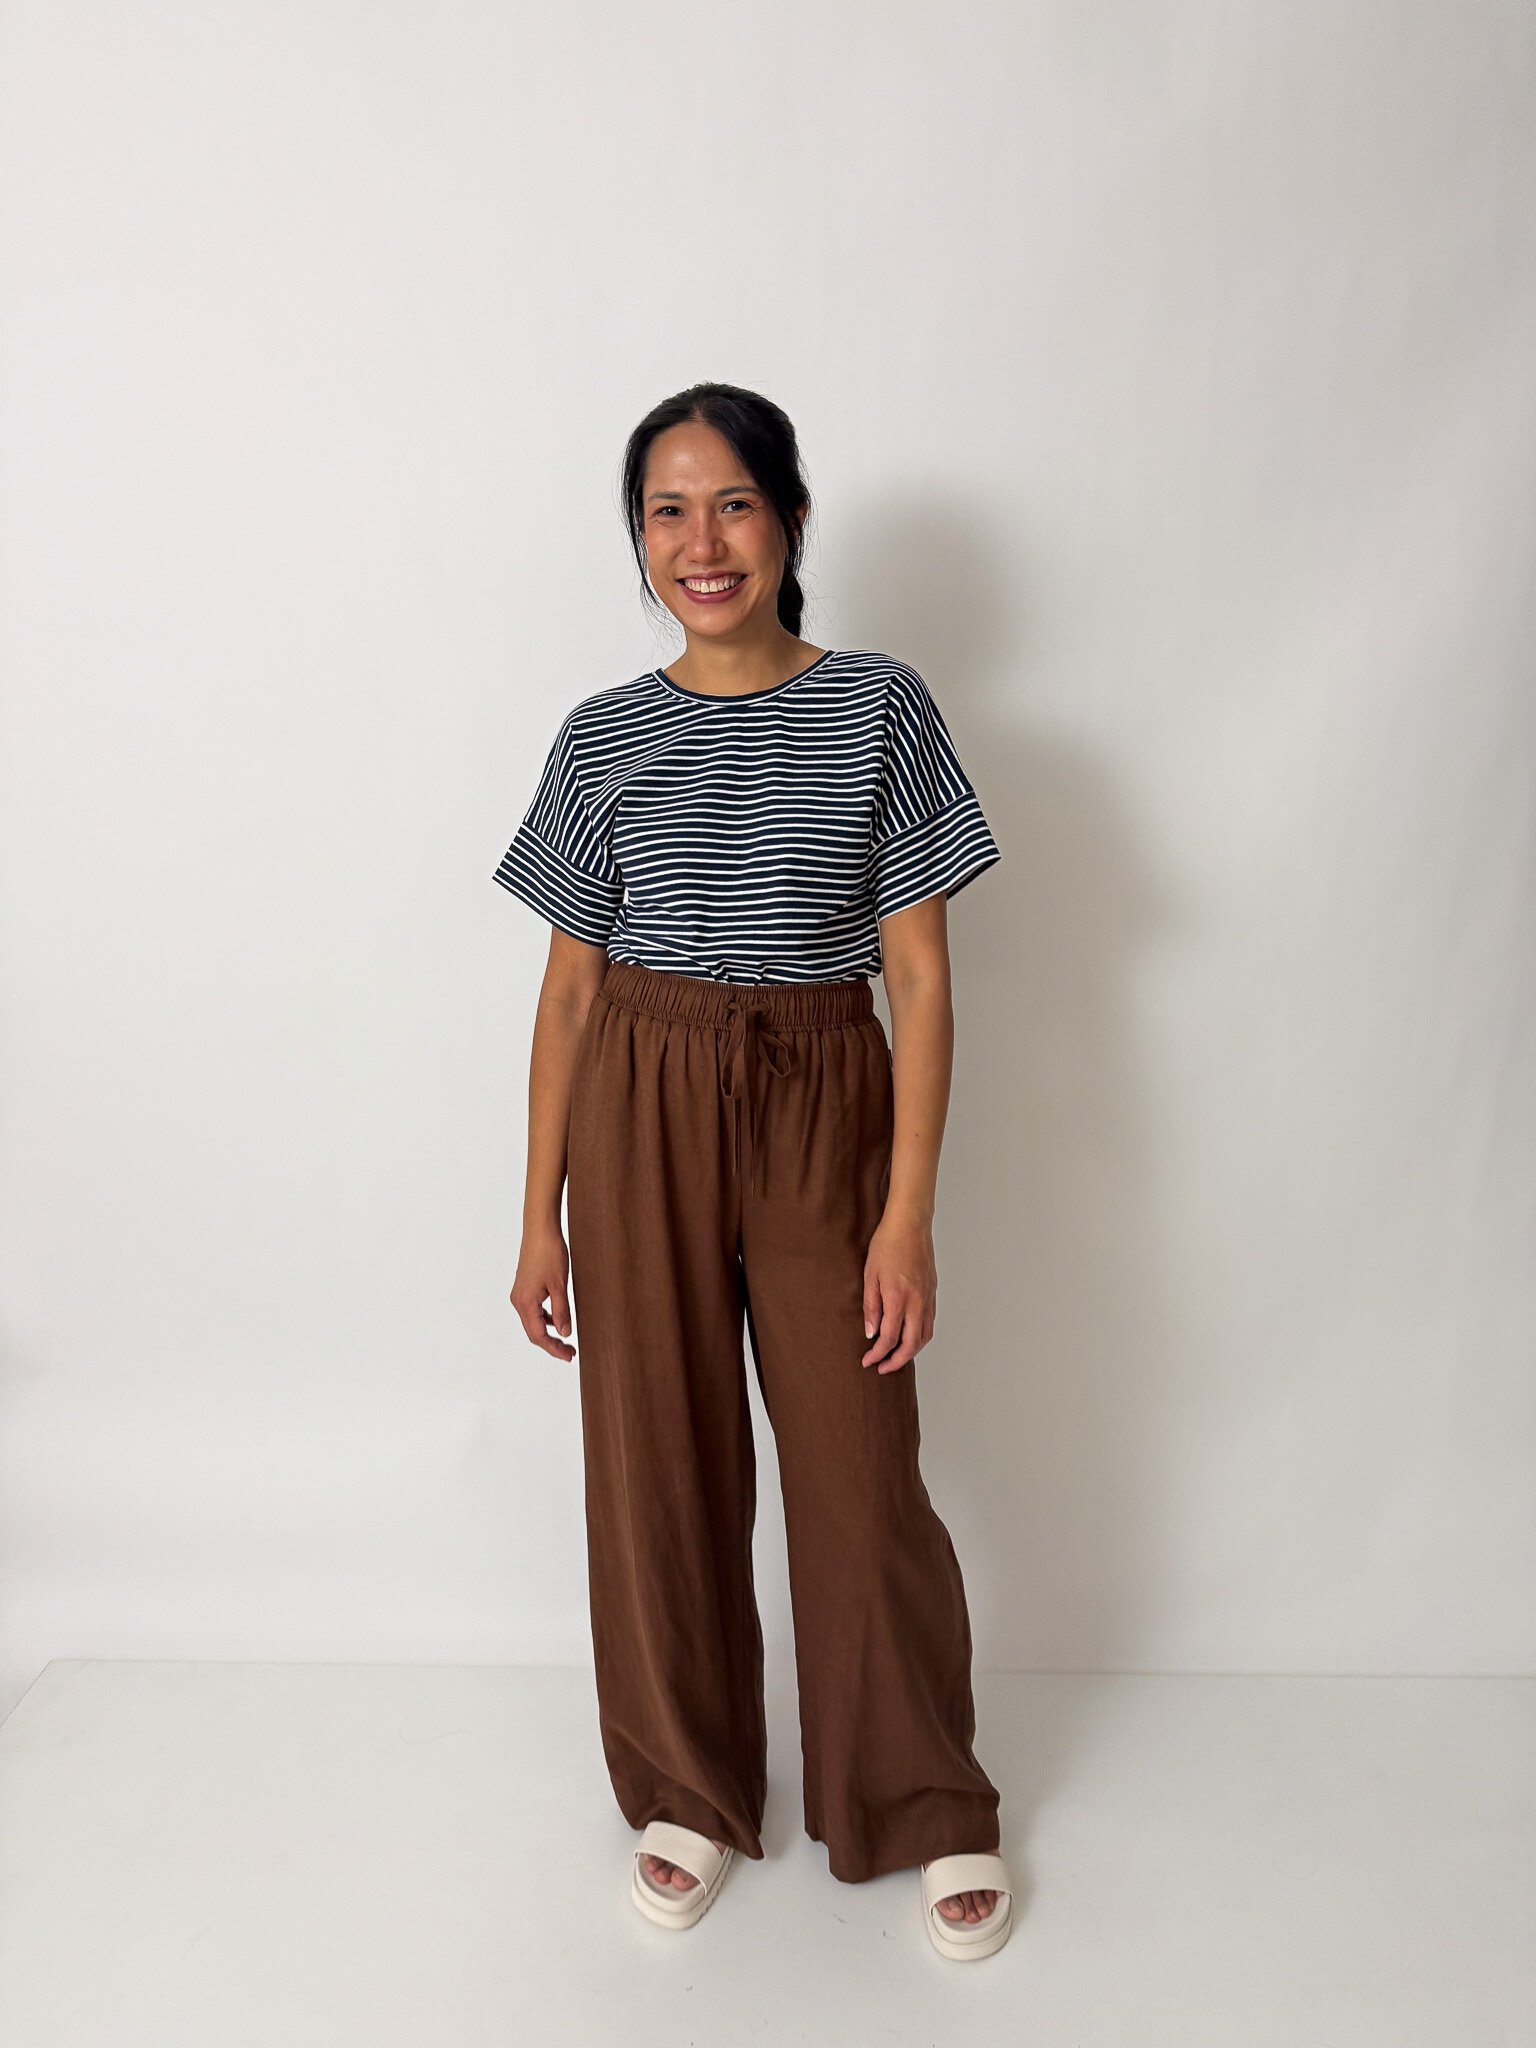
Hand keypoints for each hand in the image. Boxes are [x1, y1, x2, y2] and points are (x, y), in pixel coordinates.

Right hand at [510, 1221, 576, 1360]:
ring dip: (548, 1332)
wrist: (540, 1229)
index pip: (538, 1336)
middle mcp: (518, 1301)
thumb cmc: (550, 1253)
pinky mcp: (524, 1287)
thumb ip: (562, 1311)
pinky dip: (545, 1319)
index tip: (569, 1356)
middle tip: (570, 1352)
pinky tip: (558, 1319)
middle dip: (551, 1344)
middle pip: (533, 1332)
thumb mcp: (560, 1285)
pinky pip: (533, 1310)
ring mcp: (519, 1294)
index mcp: (525, 1303)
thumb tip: (565, 1333)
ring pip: (533, 1322)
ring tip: (566, 1339)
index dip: (554, 1348)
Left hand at [861, 1210, 936, 1373]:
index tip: (868, 1361)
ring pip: (924, 1336)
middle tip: (882, 1367)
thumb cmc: (887, 1245)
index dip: (877, 1354)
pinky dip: (920, 1336)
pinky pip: (929, 1322)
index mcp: (898, 1299)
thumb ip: (871, 1306)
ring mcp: (928, 1298)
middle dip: (896, 1361)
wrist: (910, 1224)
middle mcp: (917, 1302)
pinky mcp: (932, 1292)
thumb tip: (871, 1332)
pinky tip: (909, 1335)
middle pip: (911, 1345)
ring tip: (896, 1356)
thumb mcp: (870, 1275)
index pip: (889, 1338)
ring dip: (911, 1352)